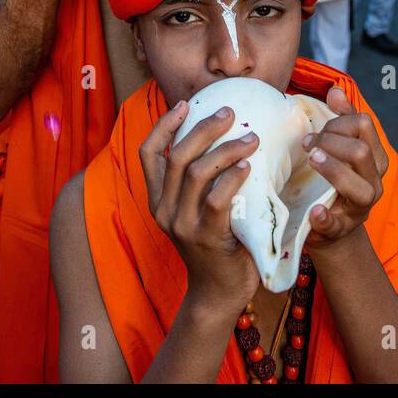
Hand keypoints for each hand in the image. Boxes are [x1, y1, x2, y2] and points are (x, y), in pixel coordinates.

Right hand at [139, 101, 258, 310]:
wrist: (219, 292)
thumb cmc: (217, 243)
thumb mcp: (197, 210)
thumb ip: (201, 182)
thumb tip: (224, 137)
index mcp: (158, 200)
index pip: (147, 154)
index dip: (163, 125)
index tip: (184, 104)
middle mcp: (164, 210)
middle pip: (176, 156)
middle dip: (202, 128)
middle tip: (228, 113)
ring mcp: (182, 225)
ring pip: (196, 173)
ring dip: (226, 149)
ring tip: (250, 138)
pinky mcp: (206, 238)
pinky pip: (217, 200)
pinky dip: (233, 178)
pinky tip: (248, 167)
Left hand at [302, 86, 386, 250]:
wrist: (335, 226)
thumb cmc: (337, 178)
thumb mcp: (341, 147)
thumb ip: (342, 119)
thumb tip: (335, 90)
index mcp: (375, 158)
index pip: (364, 125)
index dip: (337, 122)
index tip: (315, 131)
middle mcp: (375, 182)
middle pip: (360, 151)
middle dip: (330, 142)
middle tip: (307, 145)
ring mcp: (361, 207)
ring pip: (357, 185)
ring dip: (332, 169)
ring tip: (311, 159)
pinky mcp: (341, 229)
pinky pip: (335, 223)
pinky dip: (324, 217)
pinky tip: (314, 211)